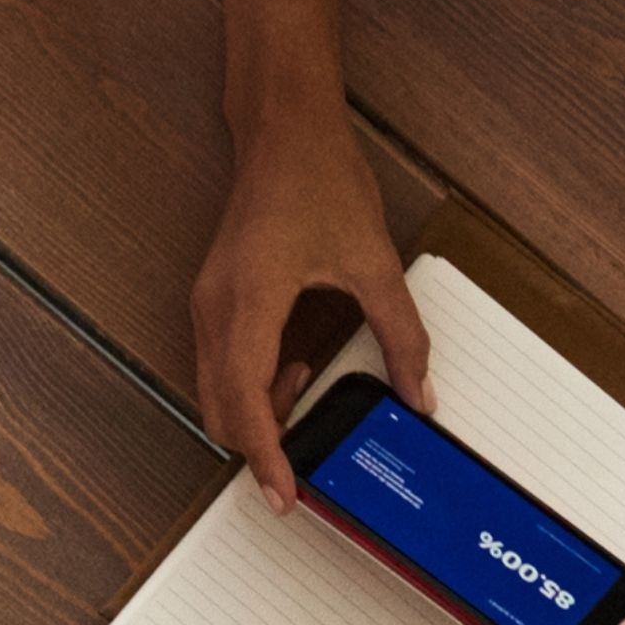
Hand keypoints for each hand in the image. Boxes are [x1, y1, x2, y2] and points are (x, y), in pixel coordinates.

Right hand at [187, 122, 428, 505]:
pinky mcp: (212, 298)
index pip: (245, 404)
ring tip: (308, 388)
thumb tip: (417, 391)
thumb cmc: (317, 177)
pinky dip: (250, 384)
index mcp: (249, 304)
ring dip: (257, 411)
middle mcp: (215, 310)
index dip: (264, 459)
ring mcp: (206, 304)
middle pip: (220, 411)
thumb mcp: (374, 262)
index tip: (283, 496)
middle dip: (260, 444)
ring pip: (215, 391)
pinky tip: (293, 364)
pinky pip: (218, 364)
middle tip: (306, 458)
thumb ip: (401, 335)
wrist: (283, 128)